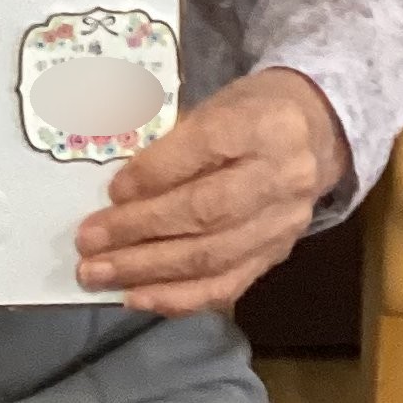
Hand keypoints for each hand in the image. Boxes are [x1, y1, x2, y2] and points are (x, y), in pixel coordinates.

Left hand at [74, 70, 349, 316]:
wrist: (314, 137)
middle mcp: (281, 176)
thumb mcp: (215, 104)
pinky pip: (226, 286)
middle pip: (206, 211)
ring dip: (147, 270)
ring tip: (98, 273)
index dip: (155, 172)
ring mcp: (282, 224)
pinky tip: (136, 296)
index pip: (206, 147)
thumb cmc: (248, 114)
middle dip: (139, 230)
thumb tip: (116, 186)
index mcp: (265, 123)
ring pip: (212, 257)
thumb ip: (172, 139)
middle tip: (88, 242)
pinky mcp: (276, 256)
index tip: (112, 190)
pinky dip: (177, 297)